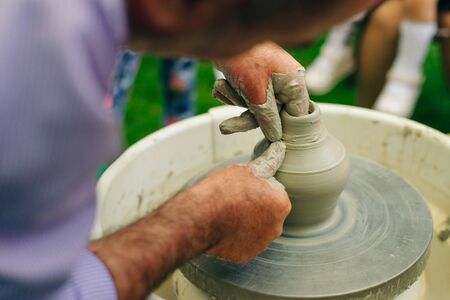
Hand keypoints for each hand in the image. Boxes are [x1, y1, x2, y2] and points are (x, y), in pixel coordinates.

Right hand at [193, 141, 290, 262]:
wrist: (199, 217)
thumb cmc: (223, 191)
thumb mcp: (246, 170)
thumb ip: (268, 162)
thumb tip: (280, 149)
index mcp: (281, 204)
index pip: (274, 191)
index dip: (258, 187)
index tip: (243, 186)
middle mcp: (277, 228)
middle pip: (268, 212)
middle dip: (256, 205)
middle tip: (234, 198)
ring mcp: (261, 244)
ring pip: (256, 228)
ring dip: (247, 221)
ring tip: (227, 211)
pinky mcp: (245, 255)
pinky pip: (243, 242)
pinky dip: (236, 236)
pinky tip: (223, 226)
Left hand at [213, 42, 309, 141]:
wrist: (220, 38)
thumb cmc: (245, 60)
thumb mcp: (256, 95)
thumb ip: (268, 118)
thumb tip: (276, 136)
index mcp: (294, 82)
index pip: (297, 114)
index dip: (283, 127)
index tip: (271, 139)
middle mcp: (284, 81)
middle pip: (272, 113)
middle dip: (246, 115)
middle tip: (226, 127)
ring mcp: (268, 80)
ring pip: (255, 106)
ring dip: (235, 100)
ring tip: (224, 86)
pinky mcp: (253, 79)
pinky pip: (245, 97)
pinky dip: (231, 93)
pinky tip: (223, 83)